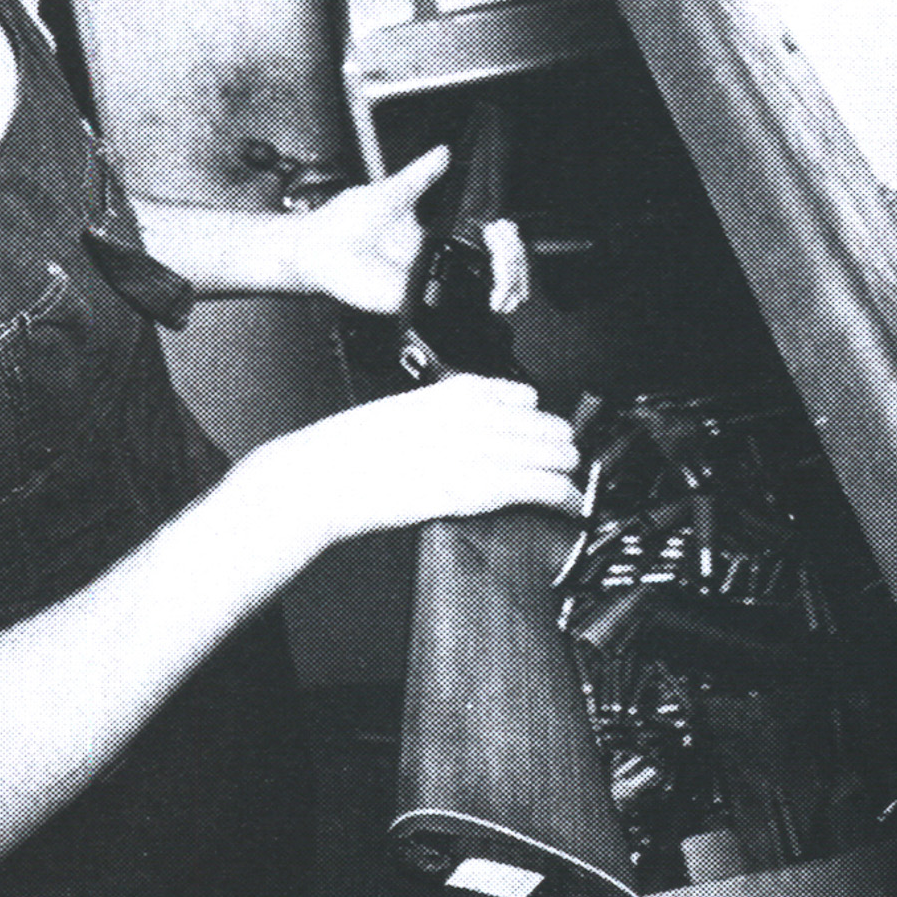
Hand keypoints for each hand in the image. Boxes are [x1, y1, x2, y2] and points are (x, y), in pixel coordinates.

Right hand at [274, 376, 581, 539]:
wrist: (323, 476)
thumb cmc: (349, 450)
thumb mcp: (402, 411)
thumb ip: (440, 415)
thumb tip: (467, 428)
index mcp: (454, 392)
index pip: (523, 397)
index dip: (538, 420)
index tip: (542, 434)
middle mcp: (474, 416)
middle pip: (545, 425)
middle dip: (561, 446)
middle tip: (565, 463)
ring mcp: (477, 451)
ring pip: (552, 455)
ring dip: (568, 471)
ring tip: (573, 485)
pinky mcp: (477, 488)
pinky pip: (540, 487)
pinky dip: (563, 496)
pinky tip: (570, 504)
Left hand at [292, 148, 529, 314]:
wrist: (315, 244)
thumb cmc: (345, 222)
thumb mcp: (393, 190)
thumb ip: (422, 174)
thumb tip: (444, 151)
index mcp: (436, 240)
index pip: (483, 245)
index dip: (506, 242)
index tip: (505, 230)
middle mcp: (436, 265)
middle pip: (493, 273)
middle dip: (515, 264)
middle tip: (507, 248)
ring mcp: (427, 287)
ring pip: (480, 296)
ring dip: (506, 284)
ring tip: (505, 278)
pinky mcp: (412, 303)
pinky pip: (447, 309)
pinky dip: (475, 302)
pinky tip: (490, 294)